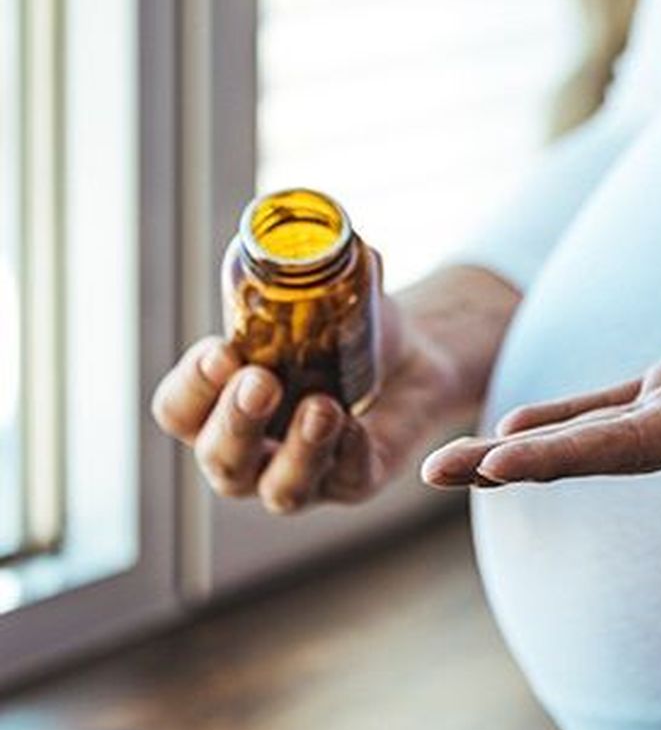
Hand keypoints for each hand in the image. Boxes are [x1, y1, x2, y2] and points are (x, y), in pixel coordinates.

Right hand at [151, 294, 463, 513]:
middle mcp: (250, 451)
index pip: (178, 411)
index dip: (192, 387)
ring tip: (322, 406)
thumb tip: (344, 241)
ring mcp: (300, 474)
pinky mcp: (353, 482)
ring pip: (280, 488)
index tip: (221, 351)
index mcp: (219, 404)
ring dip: (297, 450)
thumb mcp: (327, 294)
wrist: (413, 358)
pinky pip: (345, 482)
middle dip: (236, 422)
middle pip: (221, 457)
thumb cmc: (344, 330)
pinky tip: (357, 427)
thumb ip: (324, 266)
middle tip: (261, 382)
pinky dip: (348, 455)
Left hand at [421, 259, 660, 485]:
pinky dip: (564, 416)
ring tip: (447, 462)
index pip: (652, 440)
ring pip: (597, 433)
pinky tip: (510, 430)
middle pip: (601, 448)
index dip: (578, 451)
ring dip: (522, 450)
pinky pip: (617, 404)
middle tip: (432, 472)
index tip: (509, 464)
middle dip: (518, 463)